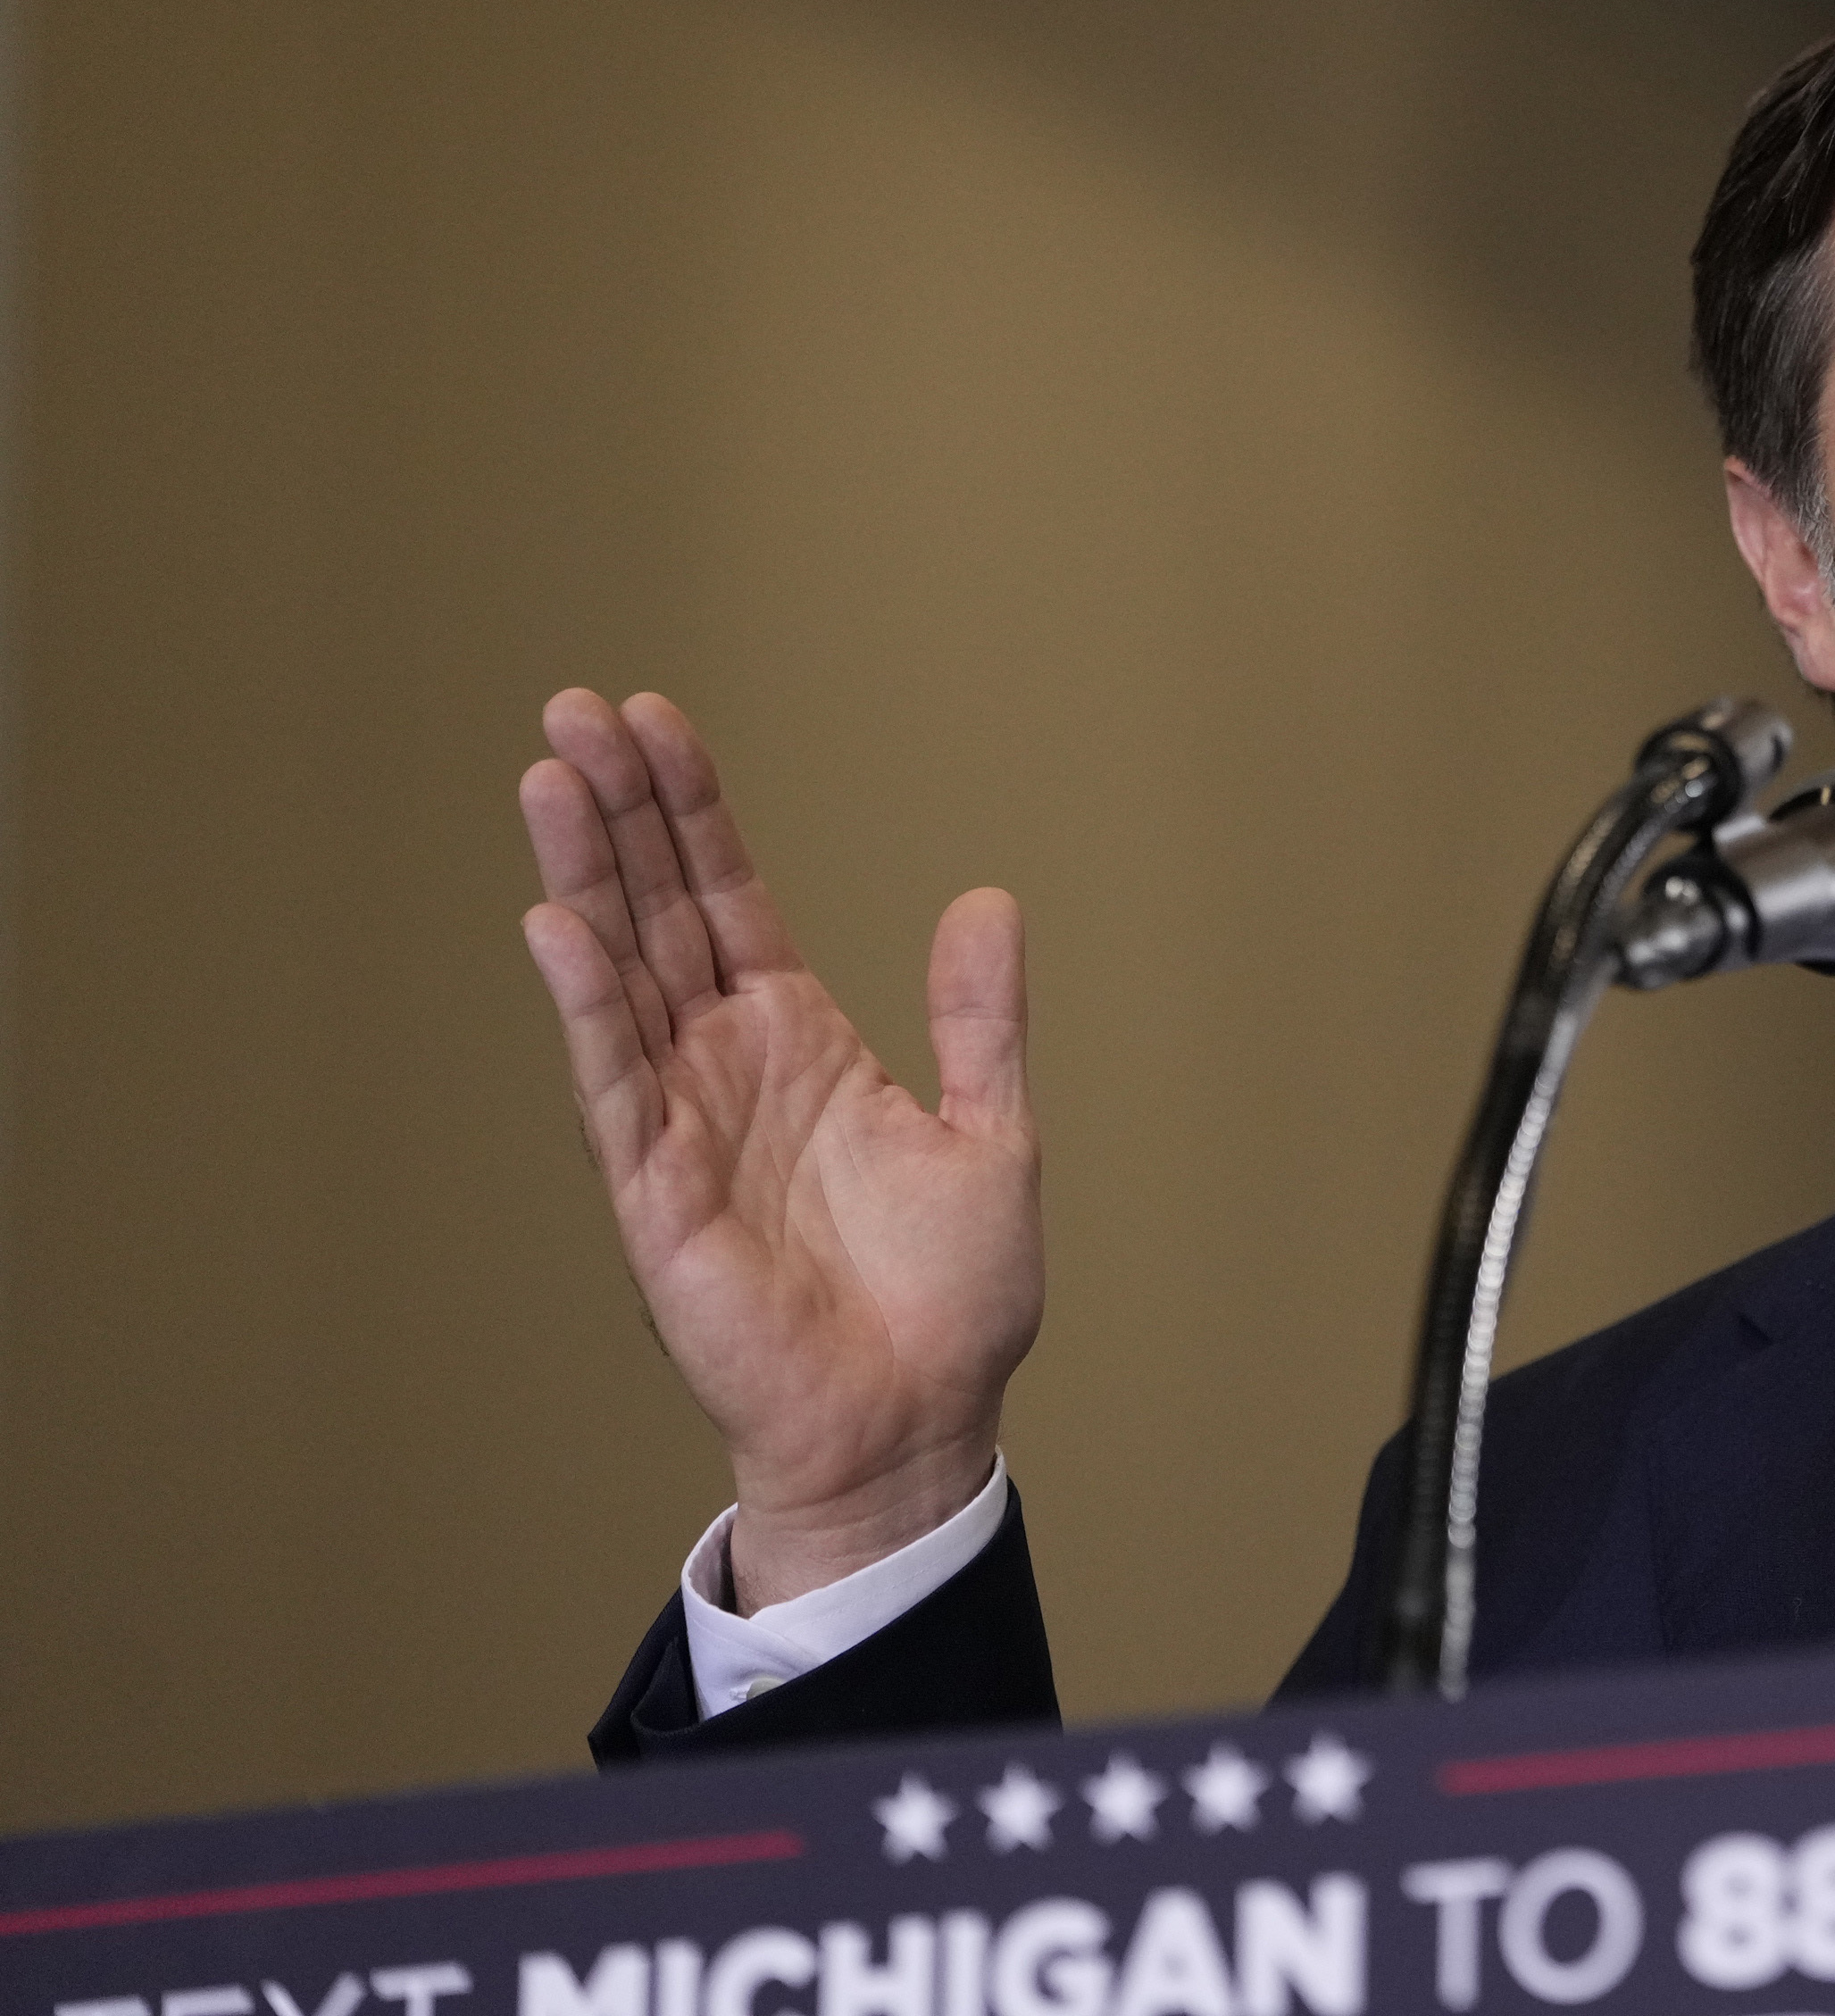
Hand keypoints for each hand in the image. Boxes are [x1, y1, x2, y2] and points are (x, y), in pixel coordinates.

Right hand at [519, 690, 1039, 1608]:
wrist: (918, 1420)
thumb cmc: (950, 1300)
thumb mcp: (991, 1134)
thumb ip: (978, 1020)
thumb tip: (989, 900)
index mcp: (798, 1040)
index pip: (727, 898)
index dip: (693, 811)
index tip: (653, 718)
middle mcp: (724, 1065)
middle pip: (657, 912)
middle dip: (619, 811)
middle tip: (572, 708)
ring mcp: (680, 1122)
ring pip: (618, 975)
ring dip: (584, 877)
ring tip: (548, 774)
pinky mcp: (655, 1193)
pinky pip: (613, 1082)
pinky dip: (586, 1005)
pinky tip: (557, 924)